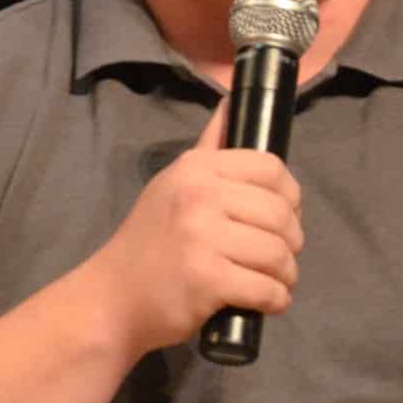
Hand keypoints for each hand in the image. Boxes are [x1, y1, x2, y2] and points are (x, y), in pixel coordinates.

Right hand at [84, 98, 303, 356]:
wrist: (111, 297)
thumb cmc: (148, 242)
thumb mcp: (172, 184)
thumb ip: (208, 148)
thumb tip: (233, 100)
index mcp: (196, 168)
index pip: (271, 169)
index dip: (290, 196)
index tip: (283, 218)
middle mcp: (199, 195)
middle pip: (280, 214)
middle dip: (291, 242)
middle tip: (279, 258)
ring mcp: (202, 237)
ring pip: (278, 253)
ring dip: (286, 275)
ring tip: (275, 281)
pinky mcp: (207, 280)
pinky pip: (266, 289)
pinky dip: (275, 300)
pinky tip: (268, 302)